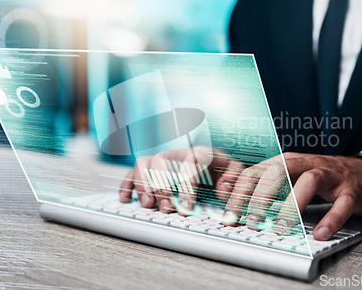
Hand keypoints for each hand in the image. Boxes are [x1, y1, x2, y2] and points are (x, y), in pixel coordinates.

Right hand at [119, 147, 243, 214]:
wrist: (214, 162)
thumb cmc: (222, 169)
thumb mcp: (235, 172)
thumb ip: (233, 178)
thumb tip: (222, 190)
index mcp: (201, 153)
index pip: (191, 163)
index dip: (186, 185)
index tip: (186, 208)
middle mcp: (178, 154)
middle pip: (162, 159)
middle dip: (162, 186)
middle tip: (167, 209)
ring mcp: (162, 161)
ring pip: (144, 162)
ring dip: (142, 184)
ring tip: (148, 205)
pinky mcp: (150, 169)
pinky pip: (132, 172)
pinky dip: (127, 185)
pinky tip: (126, 200)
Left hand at [223, 152, 361, 240]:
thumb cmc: (319, 178)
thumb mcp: (288, 177)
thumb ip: (262, 185)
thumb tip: (227, 193)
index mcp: (285, 162)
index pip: (255, 172)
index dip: (239, 194)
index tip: (229, 216)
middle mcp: (305, 164)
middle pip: (278, 172)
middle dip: (261, 197)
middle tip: (252, 220)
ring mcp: (329, 176)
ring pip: (308, 182)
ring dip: (292, 206)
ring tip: (281, 228)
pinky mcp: (350, 190)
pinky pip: (341, 204)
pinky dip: (330, 219)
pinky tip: (320, 233)